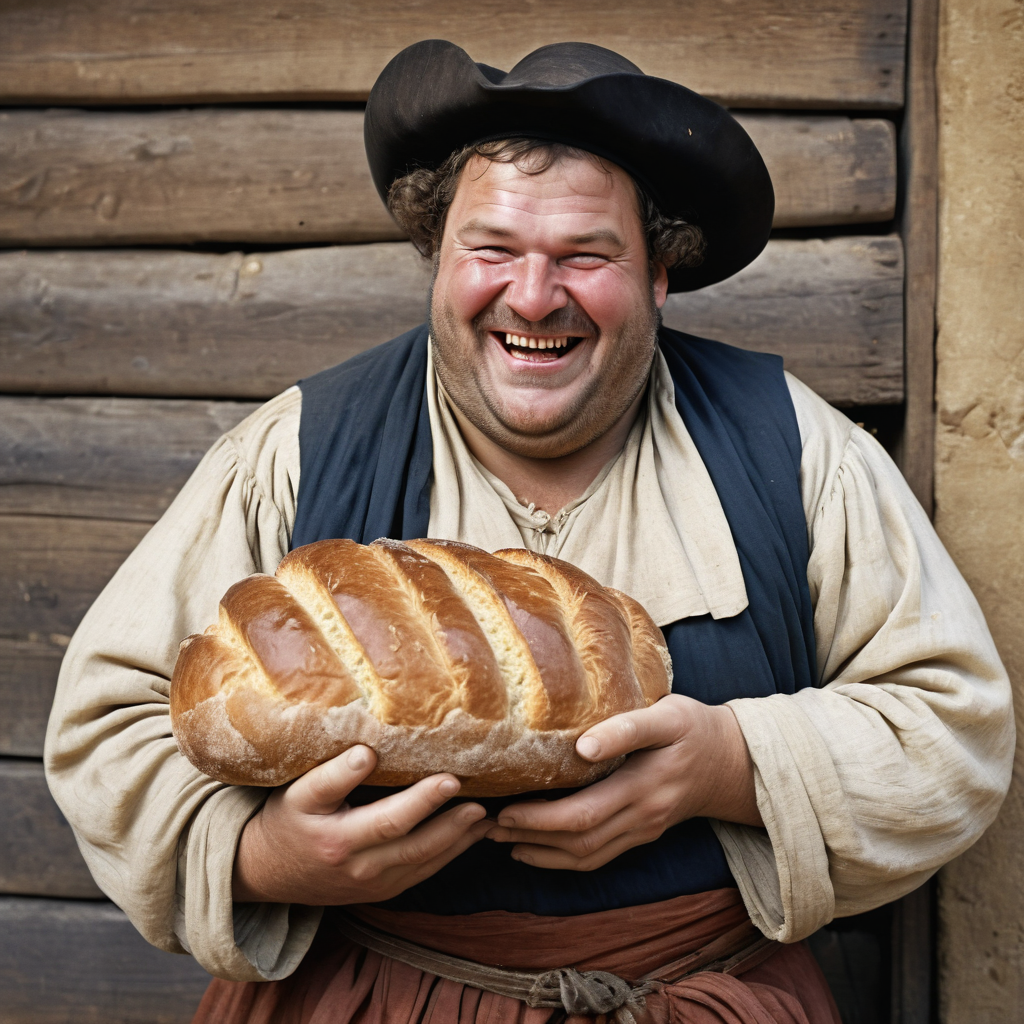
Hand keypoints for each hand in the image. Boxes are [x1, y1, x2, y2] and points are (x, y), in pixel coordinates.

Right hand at [232, 745, 489, 904]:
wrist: (266, 873)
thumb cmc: (287, 821)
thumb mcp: (297, 794)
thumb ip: (332, 776)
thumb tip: (366, 753)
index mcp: (339, 840)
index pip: (388, 819)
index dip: (422, 801)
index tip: (450, 778)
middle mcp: (359, 868)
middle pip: (415, 846)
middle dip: (452, 824)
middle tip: (481, 802)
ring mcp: (373, 884)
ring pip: (424, 863)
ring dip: (459, 841)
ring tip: (486, 817)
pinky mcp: (382, 891)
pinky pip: (422, 874)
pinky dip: (449, 855)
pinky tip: (470, 835)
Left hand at [485, 695, 760, 870]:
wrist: (731, 762)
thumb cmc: (692, 728)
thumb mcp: (667, 714)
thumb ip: (627, 729)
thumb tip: (583, 747)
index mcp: (644, 786)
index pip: (585, 813)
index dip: (540, 818)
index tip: (503, 809)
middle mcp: (642, 815)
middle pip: (579, 839)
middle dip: (529, 836)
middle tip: (486, 824)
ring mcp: (643, 830)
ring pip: (586, 855)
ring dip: (540, 852)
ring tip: (498, 838)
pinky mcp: (641, 834)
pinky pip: (598, 857)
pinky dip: (562, 859)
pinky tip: (533, 850)